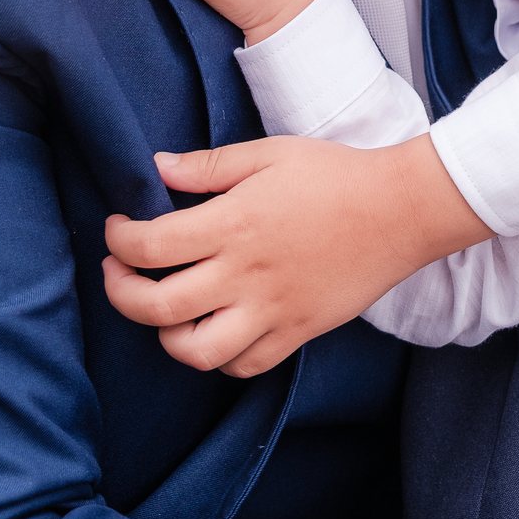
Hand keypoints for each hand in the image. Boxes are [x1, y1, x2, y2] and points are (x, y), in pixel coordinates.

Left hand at [103, 132, 491, 374]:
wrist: (400, 210)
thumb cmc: (336, 174)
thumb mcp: (270, 153)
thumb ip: (210, 165)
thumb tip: (158, 167)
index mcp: (234, 223)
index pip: (150, 245)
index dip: (120, 241)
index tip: (118, 230)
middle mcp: (245, 274)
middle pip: (157, 307)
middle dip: (121, 293)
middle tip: (118, 274)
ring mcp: (271, 310)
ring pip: (195, 352)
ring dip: (166, 336)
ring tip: (166, 311)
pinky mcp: (297, 332)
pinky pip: (244, 365)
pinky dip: (219, 358)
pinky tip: (215, 329)